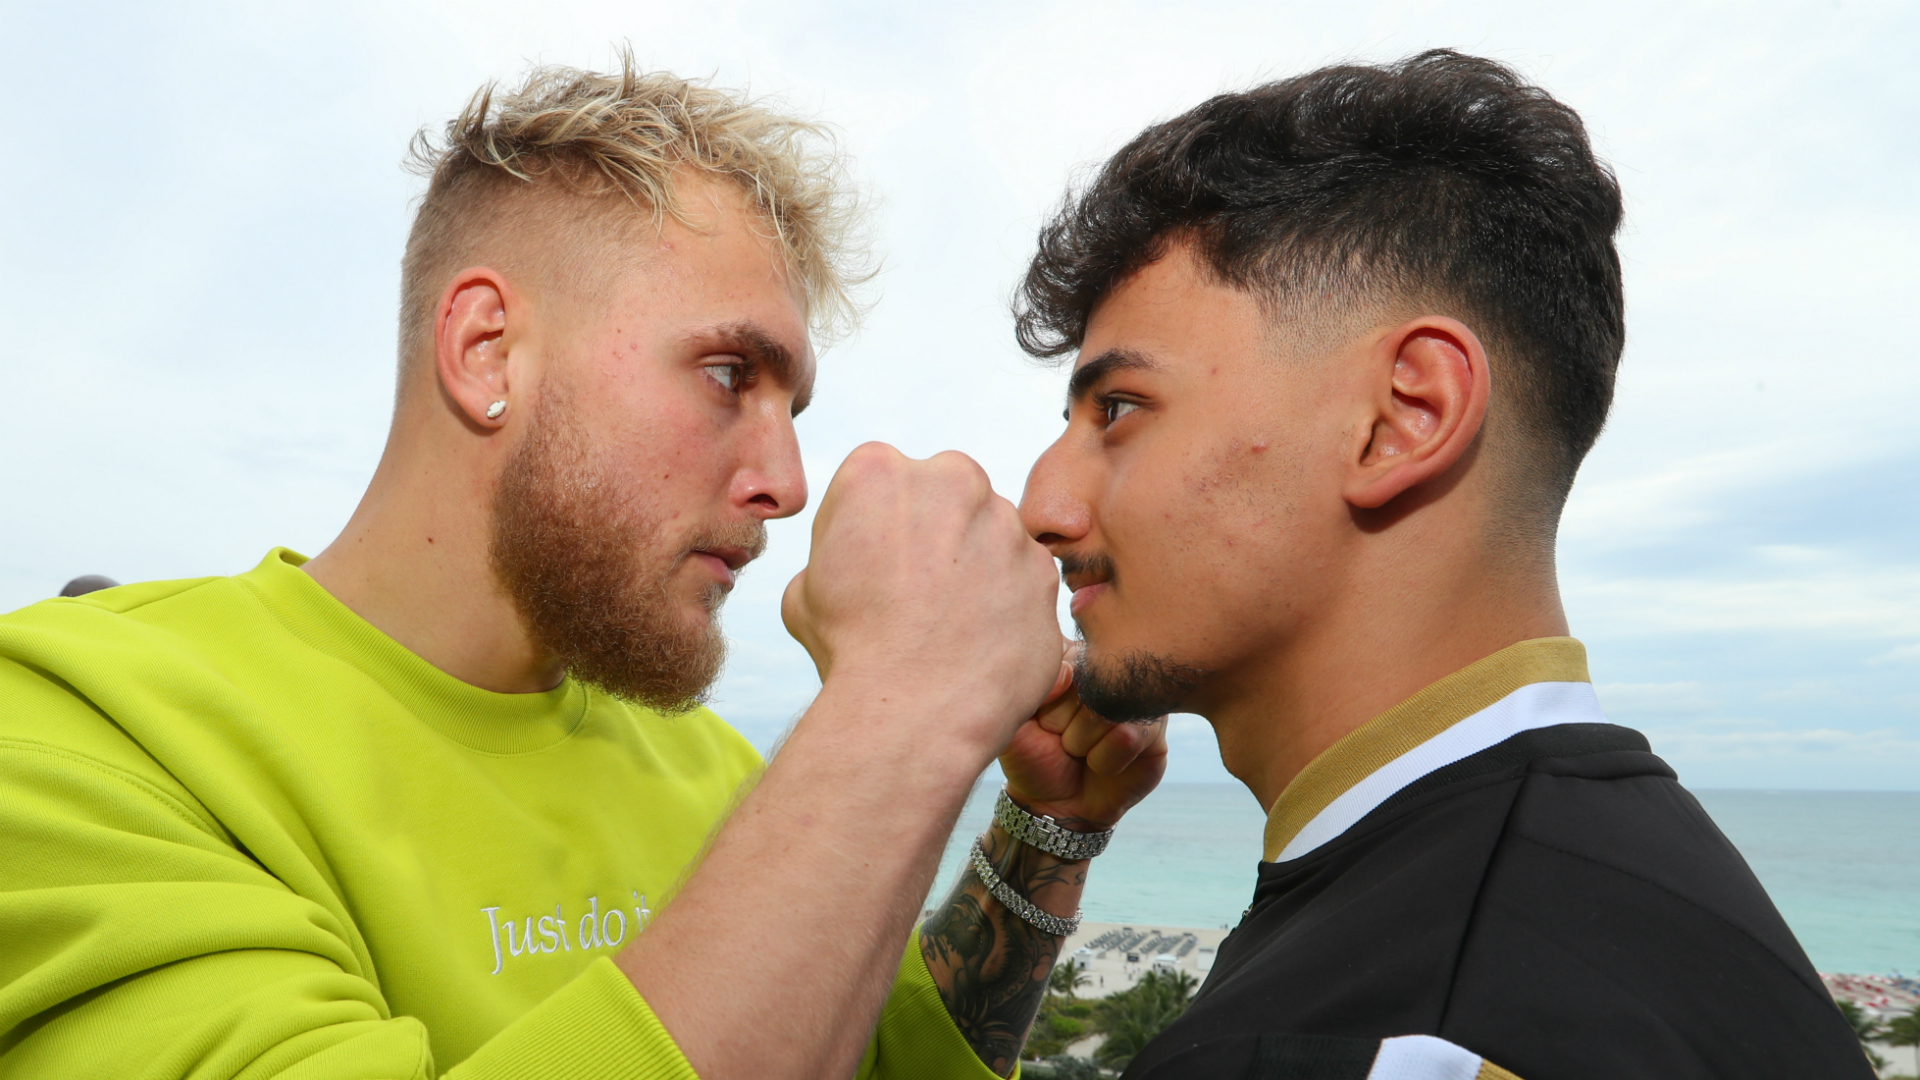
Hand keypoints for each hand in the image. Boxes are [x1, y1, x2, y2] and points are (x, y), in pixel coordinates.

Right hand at [782, 443, 1063, 756]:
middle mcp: (953, 479)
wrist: (913, 711)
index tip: (868, 567)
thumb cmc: (850, 650)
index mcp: (879, 470)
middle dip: (934, 531)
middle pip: (944, 494)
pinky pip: (1023, 579)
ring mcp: (1008, 523)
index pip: (879, 480)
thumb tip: (858, 558)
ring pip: (990, 534)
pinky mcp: (1044, 570)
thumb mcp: (805, 589)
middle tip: (912, 591)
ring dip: (975, 566)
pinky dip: (1006, 604)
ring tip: (946, 624)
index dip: (871, 526)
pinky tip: (978, 641)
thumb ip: (838, 551)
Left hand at [999, 642, 1167, 829]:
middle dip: (1062, 723)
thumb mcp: (1016, 720)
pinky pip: (1129, 737)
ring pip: (1108, 711)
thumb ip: (1036, 687)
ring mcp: (1136, 697)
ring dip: (1081, 743)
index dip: (1048, 699)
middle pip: (1089, 684)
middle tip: (1060, 738)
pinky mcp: (1156, 729)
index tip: (1040, 718)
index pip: (1066, 659)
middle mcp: (1109, 670)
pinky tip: (1099, 764)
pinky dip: (1103, 761)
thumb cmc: (1031, 755)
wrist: (1052, 803)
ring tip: (1077, 750)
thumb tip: (1071, 672)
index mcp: (1074, 657)